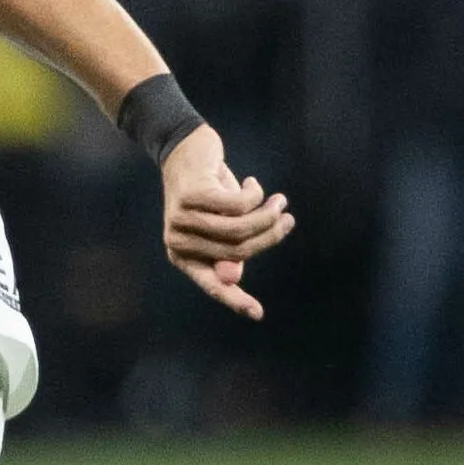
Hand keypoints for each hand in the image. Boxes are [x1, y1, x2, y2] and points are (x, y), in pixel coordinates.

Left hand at [156, 125, 295, 320]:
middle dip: (270, 235)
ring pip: (241, 228)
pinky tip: (251, 184)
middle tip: (286, 217)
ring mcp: (180, 218)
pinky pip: (240, 205)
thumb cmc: (208, 192)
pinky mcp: (192, 196)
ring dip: (268, 214)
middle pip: (238, 252)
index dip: (234, 299)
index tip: (257, 314)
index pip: (211, 285)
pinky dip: (255, 194)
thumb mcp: (221, 224)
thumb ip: (228, 250)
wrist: (184, 149)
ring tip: (278, 201)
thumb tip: (231, 278)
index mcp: (183, 255)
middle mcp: (177, 240)